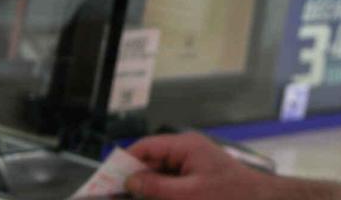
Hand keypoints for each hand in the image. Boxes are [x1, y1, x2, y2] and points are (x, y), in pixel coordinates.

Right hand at [125, 132, 280, 199]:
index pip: (146, 148)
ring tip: (132, 195)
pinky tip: (156, 197)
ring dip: (149, 189)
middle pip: (152, 162)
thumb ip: (156, 186)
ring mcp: (194, 166)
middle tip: (116, 194)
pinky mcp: (200, 181)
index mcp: (185, 146)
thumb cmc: (232, 195)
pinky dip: (163, 193)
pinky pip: (174, 185)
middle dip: (135, 180)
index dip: (124, 163)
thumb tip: (131, 180)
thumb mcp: (188, 194)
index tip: (108, 179)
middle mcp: (188, 152)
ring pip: (162, 176)